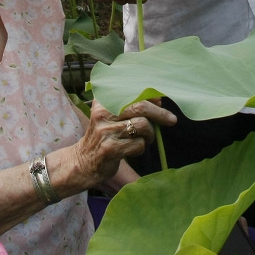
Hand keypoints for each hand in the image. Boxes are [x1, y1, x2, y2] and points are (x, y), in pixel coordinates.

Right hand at [57, 100, 176, 190]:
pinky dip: (141, 148)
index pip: (132, 92)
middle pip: (140, 107)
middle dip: (159, 114)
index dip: (150, 95)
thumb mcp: (112, 116)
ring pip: (142, 126)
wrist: (83, 162)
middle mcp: (103, 113)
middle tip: (171, 120)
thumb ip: (132, 106)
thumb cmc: (104, 137)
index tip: (161, 101)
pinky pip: (138, 144)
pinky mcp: (110, 149)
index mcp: (103, 101)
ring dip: (149, 135)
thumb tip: (159, 100)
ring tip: (145, 139)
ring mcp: (106, 131)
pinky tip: (133, 150)